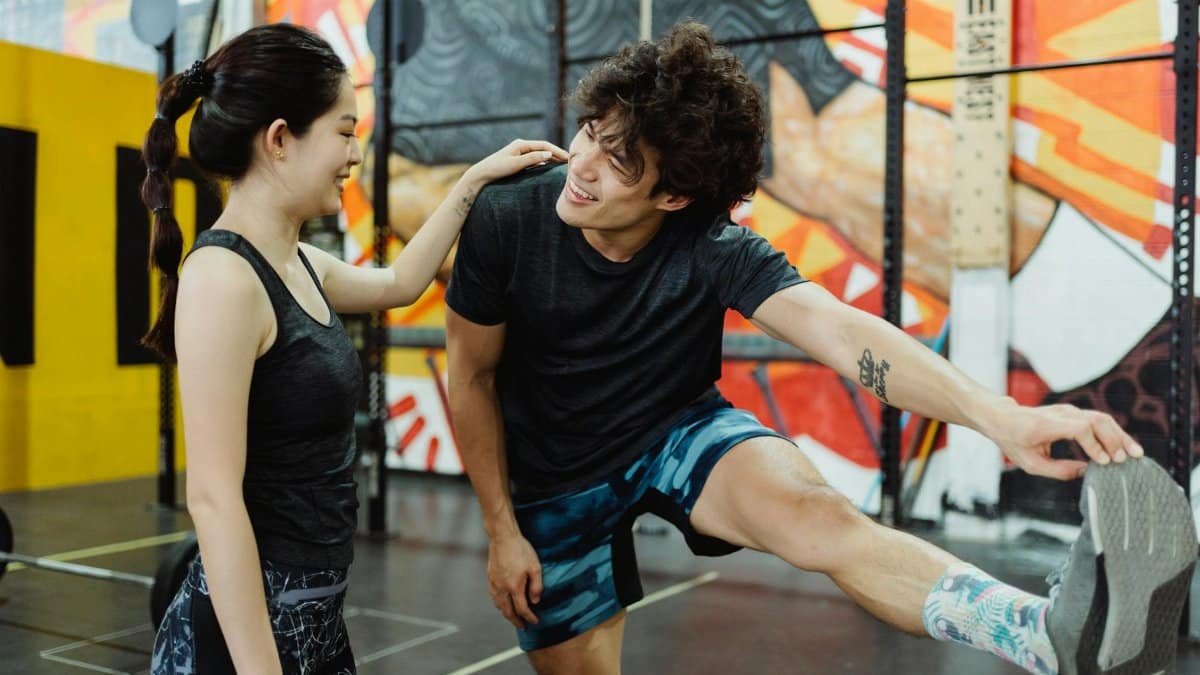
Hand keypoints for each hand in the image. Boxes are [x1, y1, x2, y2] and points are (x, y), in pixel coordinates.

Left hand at [463, 139, 568, 186]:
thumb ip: (533, 158)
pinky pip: (535, 160)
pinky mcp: (518, 160)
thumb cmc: (497, 168)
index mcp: (521, 144)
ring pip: (540, 154)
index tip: (568, 158)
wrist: (482, 174)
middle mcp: (521, 146)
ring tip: (562, 165)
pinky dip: (544, 163)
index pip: (544, 146)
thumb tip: (549, 154)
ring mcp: (519, 153)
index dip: (557, 151)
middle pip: (543, 149)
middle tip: (569, 161)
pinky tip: (549, 168)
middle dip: (556, 154)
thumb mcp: (516, 164)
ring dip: (551, 158)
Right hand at [487, 533, 542, 628]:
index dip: (529, 617)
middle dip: (516, 621)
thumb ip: (536, 586)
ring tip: (513, 617)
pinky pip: (494, 597)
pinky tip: (503, 603)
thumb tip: (535, 601)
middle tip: (523, 627)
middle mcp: (502, 588)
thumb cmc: (520, 550)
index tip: (535, 621)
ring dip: (506, 614)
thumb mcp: (535, 567)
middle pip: (508, 612)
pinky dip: (499, 604)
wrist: (502, 537)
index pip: (522, 609)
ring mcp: (494, 584)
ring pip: (498, 605)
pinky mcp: (490, 578)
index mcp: (514, 587)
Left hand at [987, 400, 1145, 479]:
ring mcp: (1069, 410)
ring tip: (1134, 454)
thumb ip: (1058, 470)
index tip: (1103, 461)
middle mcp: (1061, 413)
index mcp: (1046, 424)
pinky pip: (1099, 420)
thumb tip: (1086, 473)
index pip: (1079, 428)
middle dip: (1114, 441)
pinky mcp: (1075, 412)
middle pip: (1096, 421)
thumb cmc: (1014, 441)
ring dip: (1119, 436)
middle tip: (1126, 460)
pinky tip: (1124, 447)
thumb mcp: (1031, 462)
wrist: (1004, 418)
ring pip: (1102, 418)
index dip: (1094, 444)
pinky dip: (1113, 433)